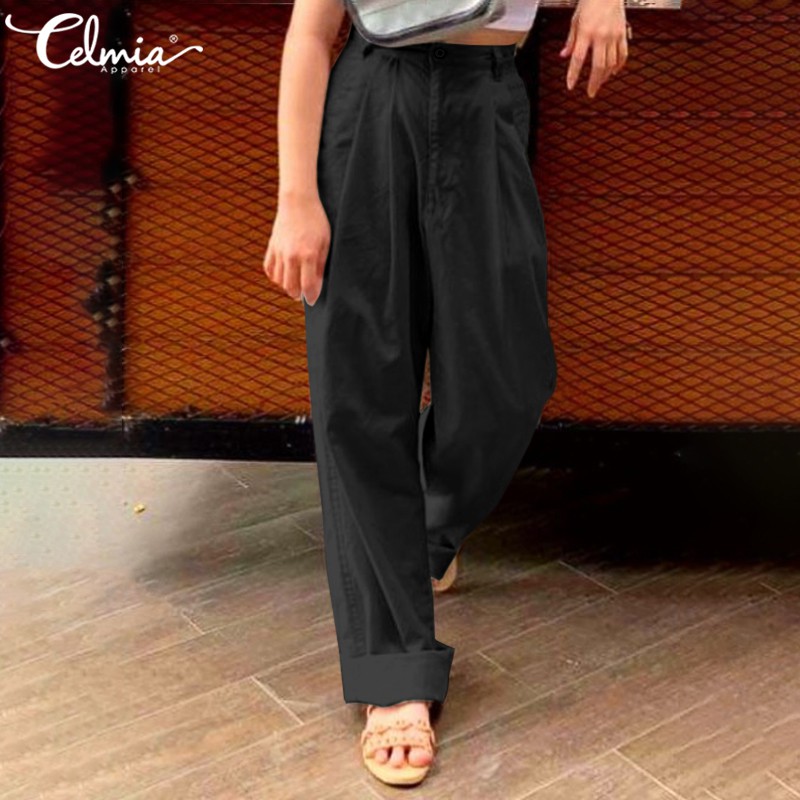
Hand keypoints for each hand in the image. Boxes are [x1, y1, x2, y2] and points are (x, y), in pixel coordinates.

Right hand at [263, 191, 330, 305]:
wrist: (298, 202)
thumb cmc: (316, 221)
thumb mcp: (325, 243)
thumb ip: (320, 266)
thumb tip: (316, 286)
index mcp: (308, 255)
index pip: (308, 286)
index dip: (311, 296)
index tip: (312, 299)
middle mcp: (291, 256)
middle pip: (291, 287)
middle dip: (298, 294)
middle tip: (303, 293)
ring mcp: (279, 252)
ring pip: (279, 281)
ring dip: (287, 286)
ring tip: (295, 282)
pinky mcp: (271, 247)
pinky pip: (269, 269)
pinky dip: (275, 276)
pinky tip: (283, 274)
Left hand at [560, 0, 628, 97]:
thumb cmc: (589, 3)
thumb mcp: (575, 21)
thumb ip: (570, 40)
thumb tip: (563, 56)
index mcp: (586, 32)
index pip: (578, 59)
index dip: (574, 74)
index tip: (570, 86)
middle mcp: (601, 35)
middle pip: (598, 66)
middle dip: (594, 82)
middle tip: (591, 93)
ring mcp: (614, 35)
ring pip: (611, 63)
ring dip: (605, 76)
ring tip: (599, 82)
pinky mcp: (623, 33)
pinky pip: (623, 54)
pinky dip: (619, 65)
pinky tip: (614, 72)